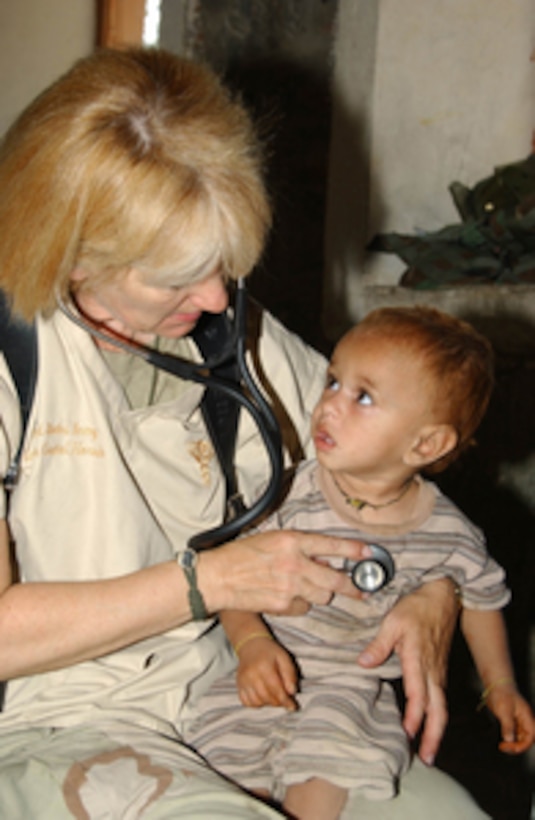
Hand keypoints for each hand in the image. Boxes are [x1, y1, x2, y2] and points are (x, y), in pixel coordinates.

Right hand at [200, 530, 364, 615]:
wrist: (219, 576)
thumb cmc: (242, 554)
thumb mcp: (273, 539)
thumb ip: (299, 547)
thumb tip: (325, 560)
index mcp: (292, 541)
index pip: (331, 545)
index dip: (354, 551)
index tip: (369, 554)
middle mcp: (294, 563)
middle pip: (335, 580)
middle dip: (352, 587)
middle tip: (361, 590)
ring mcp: (290, 587)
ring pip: (323, 596)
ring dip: (321, 593)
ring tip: (306, 587)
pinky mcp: (283, 605)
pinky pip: (304, 608)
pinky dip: (301, 605)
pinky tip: (288, 596)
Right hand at [236, 635, 297, 710]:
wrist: (251, 645)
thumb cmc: (270, 652)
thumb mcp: (284, 658)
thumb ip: (290, 674)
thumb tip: (292, 692)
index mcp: (264, 667)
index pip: (276, 690)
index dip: (286, 701)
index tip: (293, 706)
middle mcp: (251, 675)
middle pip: (266, 698)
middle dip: (278, 702)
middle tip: (284, 700)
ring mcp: (243, 681)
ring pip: (257, 702)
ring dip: (268, 703)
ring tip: (274, 696)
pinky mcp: (238, 685)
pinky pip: (247, 702)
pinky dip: (256, 704)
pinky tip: (263, 697)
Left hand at [357, 577, 457, 763]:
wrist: (442, 596)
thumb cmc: (416, 607)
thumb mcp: (393, 621)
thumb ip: (379, 645)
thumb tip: (363, 663)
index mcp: (418, 660)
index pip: (419, 694)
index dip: (415, 715)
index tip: (408, 733)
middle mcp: (432, 670)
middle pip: (438, 709)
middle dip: (433, 735)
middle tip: (426, 758)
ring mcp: (438, 670)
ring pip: (442, 706)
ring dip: (437, 729)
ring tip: (429, 751)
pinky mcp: (439, 668)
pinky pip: (441, 697)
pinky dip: (437, 715)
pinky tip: (430, 724)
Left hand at [485, 684, 534, 753]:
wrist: (496, 685)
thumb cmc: (501, 694)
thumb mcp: (504, 710)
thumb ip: (507, 725)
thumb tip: (509, 739)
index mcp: (527, 717)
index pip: (531, 736)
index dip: (523, 745)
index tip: (511, 748)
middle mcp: (525, 720)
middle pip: (526, 739)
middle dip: (517, 746)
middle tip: (503, 747)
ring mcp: (519, 721)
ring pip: (520, 738)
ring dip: (513, 744)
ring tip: (502, 746)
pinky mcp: (513, 721)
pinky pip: (514, 734)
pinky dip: (509, 739)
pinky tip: (502, 741)